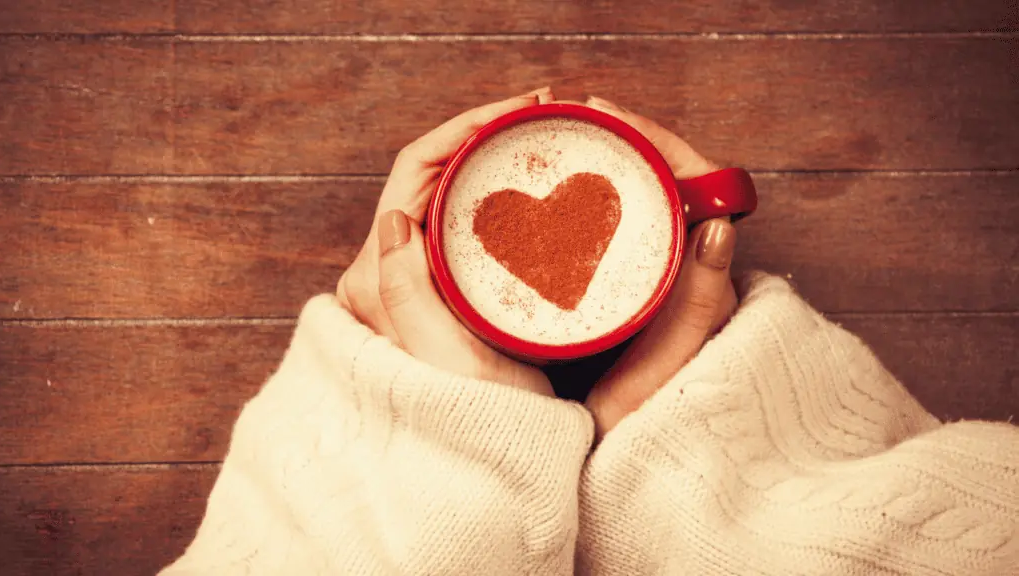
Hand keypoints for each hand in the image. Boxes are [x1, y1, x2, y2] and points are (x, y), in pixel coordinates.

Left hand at [336, 89, 555, 396]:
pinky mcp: (430, 296)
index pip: (415, 173)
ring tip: (539, 142)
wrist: (486, 474)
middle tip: (545, 117)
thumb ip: (405, 291)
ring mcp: (403, 285)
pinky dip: (488, 200)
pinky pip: (454, 228)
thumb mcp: (446, 360)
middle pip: (427, 178)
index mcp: (376, 282)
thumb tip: (393, 219)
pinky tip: (524, 191)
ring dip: (485, 164)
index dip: (468, 129)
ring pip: (441, 200)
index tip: (526, 109)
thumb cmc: (478, 424)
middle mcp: (380, 277)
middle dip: (482, 138)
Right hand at [583, 97, 739, 440]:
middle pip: (662, 186)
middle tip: (568, 123)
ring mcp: (657, 288)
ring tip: (558, 150)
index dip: (651, 141)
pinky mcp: (630, 303)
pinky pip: (613, 239)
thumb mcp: (669, 370)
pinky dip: (585, 212)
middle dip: (619, 146)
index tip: (605, 117)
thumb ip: (698, 306)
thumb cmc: (654, 435)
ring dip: (601, 174)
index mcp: (706, 282)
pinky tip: (551, 206)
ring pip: (635, 209)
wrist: (638, 485)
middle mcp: (688, 276)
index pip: (693, 184)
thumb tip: (721, 226)